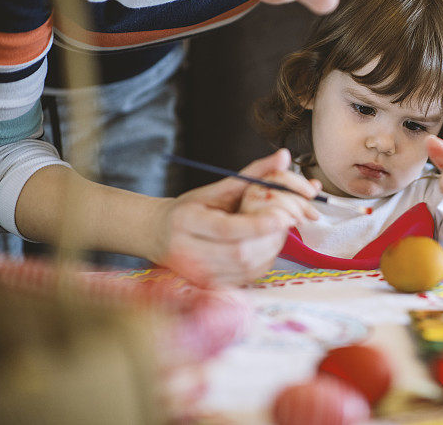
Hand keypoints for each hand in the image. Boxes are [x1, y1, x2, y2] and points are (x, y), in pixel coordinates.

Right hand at [156, 149, 319, 286]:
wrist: (157, 235)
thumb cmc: (190, 209)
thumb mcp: (216, 187)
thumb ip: (252, 173)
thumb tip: (284, 156)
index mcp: (186, 221)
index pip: (225, 229)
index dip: (255, 226)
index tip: (280, 218)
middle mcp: (188, 252)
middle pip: (239, 253)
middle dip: (269, 238)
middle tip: (286, 222)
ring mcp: (197, 273)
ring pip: (246, 268)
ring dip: (270, 249)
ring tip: (276, 231)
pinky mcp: (208, 285)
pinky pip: (245, 277)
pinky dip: (263, 261)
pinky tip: (265, 245)